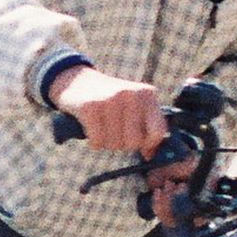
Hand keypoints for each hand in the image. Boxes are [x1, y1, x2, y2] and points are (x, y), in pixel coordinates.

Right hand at [52, 67, 169, 156]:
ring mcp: (110, 99)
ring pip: (114, 144)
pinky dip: (94, 142)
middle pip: (134, 142)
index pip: (158, 132)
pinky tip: (91, 130)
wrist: (78, 81)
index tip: (140, 145)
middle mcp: (130, 94)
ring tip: (102, 128)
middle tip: (114, 132)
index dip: (148, 144)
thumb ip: (146, 127)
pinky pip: (97, 141)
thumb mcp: (133, 105)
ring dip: (106, 142)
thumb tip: (149, 155)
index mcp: (146, 94)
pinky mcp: (90, 107)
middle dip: (122, 144)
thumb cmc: (110, 100)